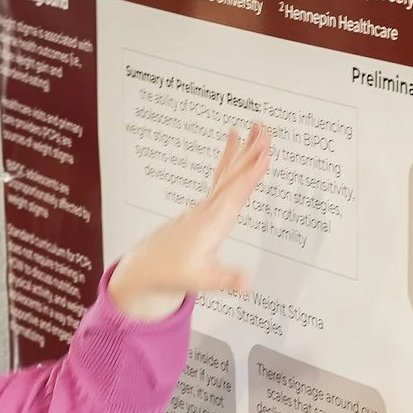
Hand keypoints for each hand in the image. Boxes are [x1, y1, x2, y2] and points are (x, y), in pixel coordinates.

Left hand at [107, 124, 271, 321]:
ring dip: (241, 152)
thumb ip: (226, 279)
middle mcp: (209, 209)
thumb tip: (246, 283)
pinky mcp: (204, 208)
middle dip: (249, 153)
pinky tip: (234, 150)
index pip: (235, 194)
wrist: (147, 267)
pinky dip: (230, 162)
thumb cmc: (172, 271)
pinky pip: (220, 178)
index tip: (265, 154)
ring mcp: (206, 206)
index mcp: (213, 223)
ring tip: (253, 129)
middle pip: (232, 176)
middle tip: (264, 129)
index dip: (251, 175)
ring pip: (227, 173)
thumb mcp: (202, 280)